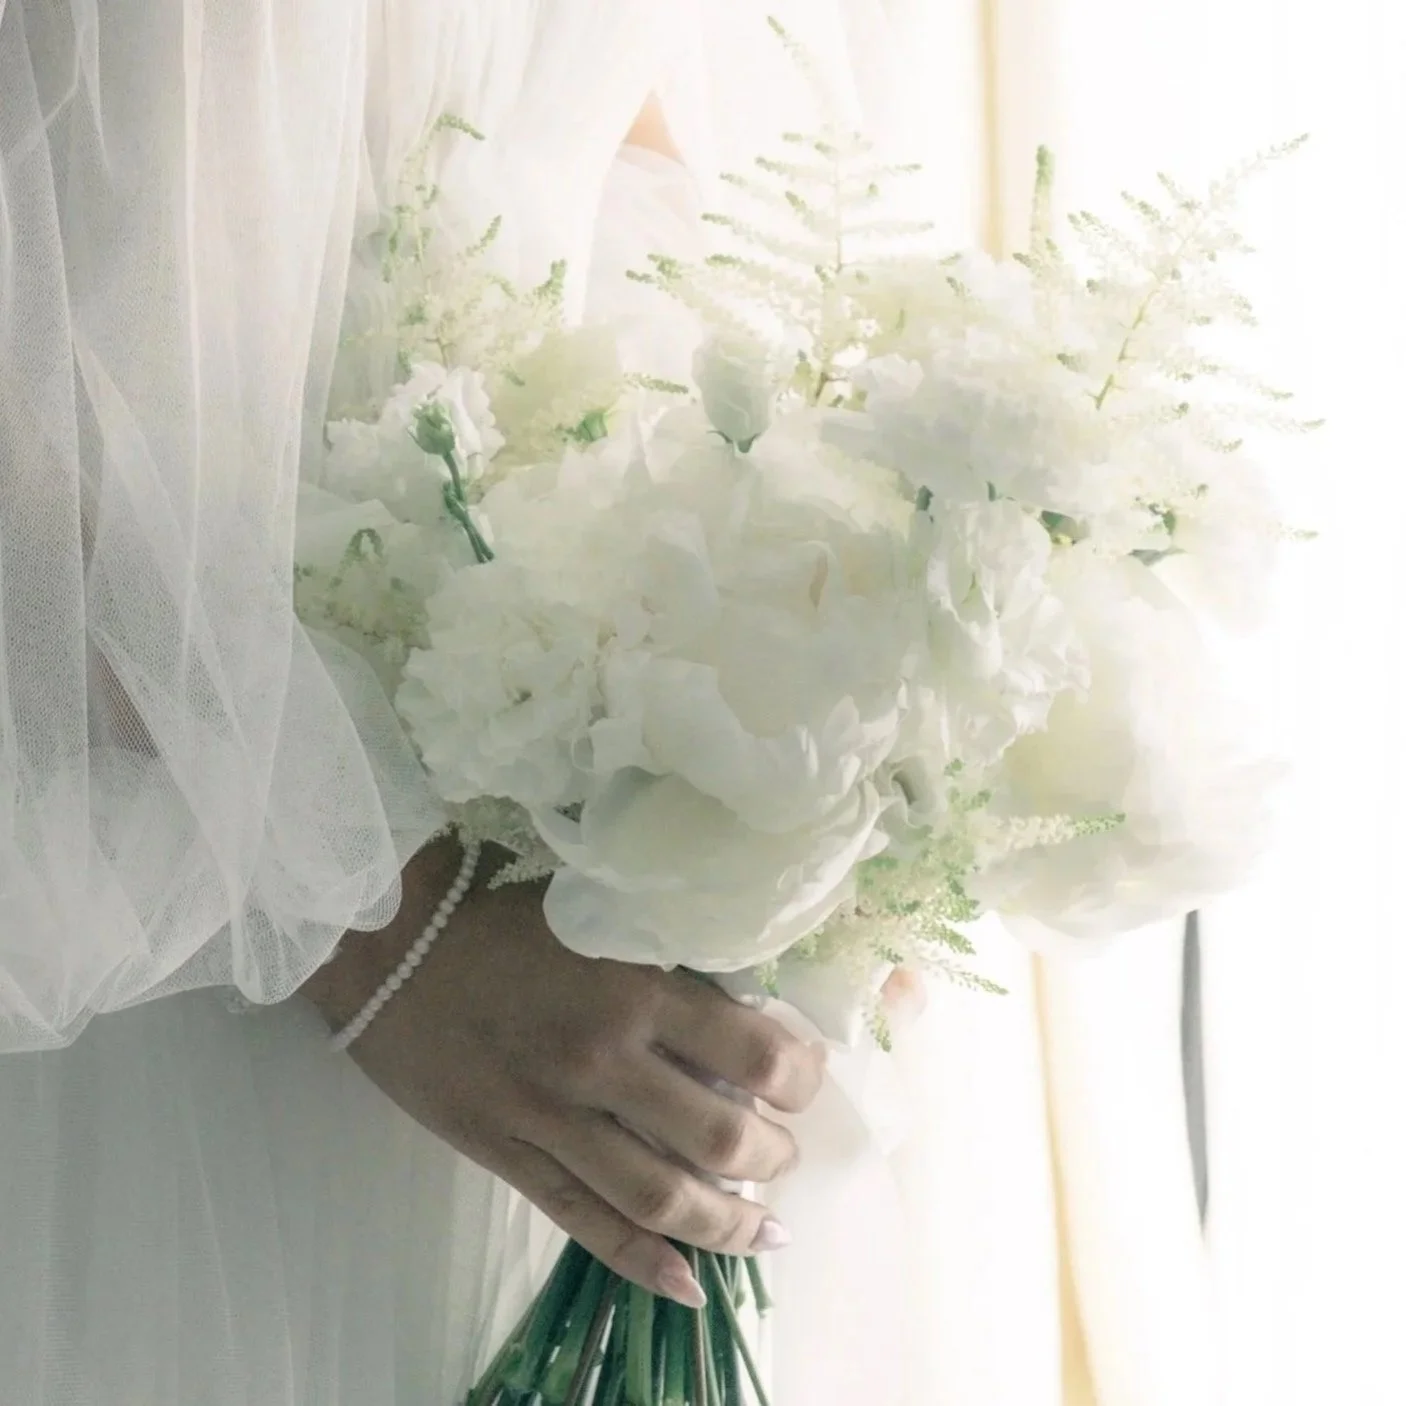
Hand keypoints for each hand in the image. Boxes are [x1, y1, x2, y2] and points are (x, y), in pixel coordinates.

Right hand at [301, 838, 826, 1306]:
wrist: (388, 947)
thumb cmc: (497, 916)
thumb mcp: (599, 916)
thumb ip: (666, 961)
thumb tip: (740, 1006)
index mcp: (633, 988)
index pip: (753, 1051)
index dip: (799, 1074)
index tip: (805, 1076)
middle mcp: (603, 1061)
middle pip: (720, 1137)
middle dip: (773, 1154)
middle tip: (786, 1150)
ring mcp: (552, 1119)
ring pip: (661, 1197)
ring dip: (727, 1222)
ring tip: (768, 1229)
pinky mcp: (509, 1156)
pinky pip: (585, 1223)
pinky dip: (641, 1263)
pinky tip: (688, 1286)